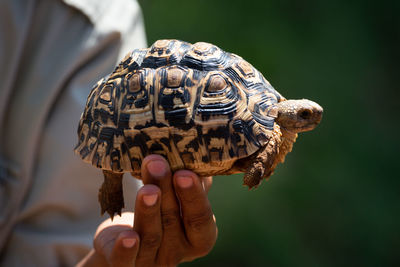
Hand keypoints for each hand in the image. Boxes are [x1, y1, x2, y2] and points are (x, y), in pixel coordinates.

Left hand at [77, 155, 216, 266]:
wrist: (133, 242)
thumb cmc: (164, 214)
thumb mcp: (179, 199)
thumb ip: (191, 182)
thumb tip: (196, 156)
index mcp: (197, 237)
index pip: (200, 219)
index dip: (194, 197)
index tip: (185, 173)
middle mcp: (177, 251)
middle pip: (172, 222)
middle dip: (166, 193)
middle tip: (158, 166)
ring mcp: (151, 260)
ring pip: (150, 236)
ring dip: (148, 211)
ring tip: (146, 189)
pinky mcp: (123, 264)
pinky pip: (124, 261)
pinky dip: (125, 250)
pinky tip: (126, 237)